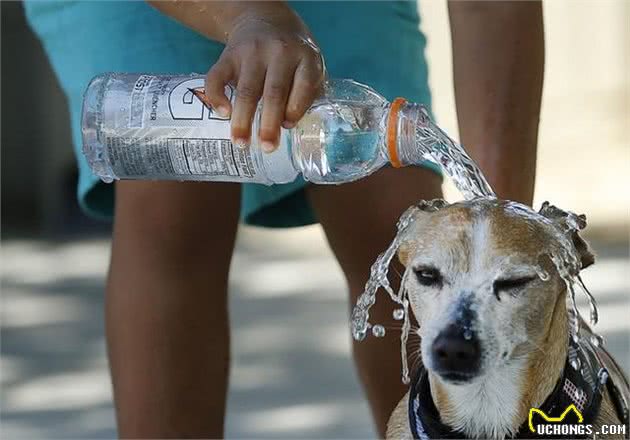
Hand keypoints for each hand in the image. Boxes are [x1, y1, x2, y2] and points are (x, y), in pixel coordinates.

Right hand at [204, 9, 324, 151]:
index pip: (303, 85)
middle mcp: (279, 52)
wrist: (264, 20)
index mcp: (305, 58)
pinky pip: (217, 76)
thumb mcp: (309, 66)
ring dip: (242, 119)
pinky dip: (217, 96)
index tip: (287, 127)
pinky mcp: (228, 55)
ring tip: (241, 143)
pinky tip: (222, 113)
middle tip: (266, 147)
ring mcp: (252, 53)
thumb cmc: (292, 56)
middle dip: (269, 123)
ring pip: (247, 90)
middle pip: (274, 92)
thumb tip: (296, 129)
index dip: (295, 109)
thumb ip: (308, 93)